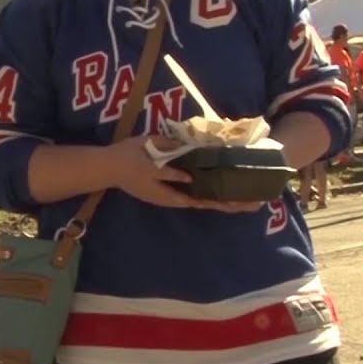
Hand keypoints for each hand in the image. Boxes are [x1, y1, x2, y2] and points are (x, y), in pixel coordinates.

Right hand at [106, 136, 262, 211]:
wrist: (108, 165)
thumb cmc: (129, 159)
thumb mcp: (149, 161)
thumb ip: (169, 170)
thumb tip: (191, 176)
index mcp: (170, 194)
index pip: (204, 202)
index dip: (224, 203)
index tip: (244, 204)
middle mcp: (174, 198)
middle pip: (207, 202)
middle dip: (230, 204)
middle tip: (254, 204)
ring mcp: (171, 194)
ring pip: (202, 198)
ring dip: (221, 199)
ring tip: (243, 199)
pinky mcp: (167, 187)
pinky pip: (192, 192)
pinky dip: (207, 191)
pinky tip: (218, 188)